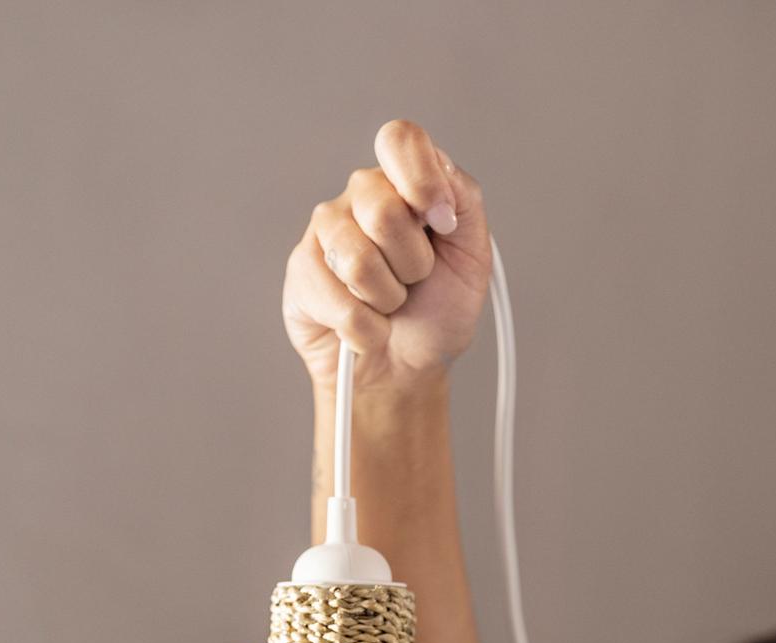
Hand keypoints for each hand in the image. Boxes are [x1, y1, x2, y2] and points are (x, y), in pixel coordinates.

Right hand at [282, 119, 491, 396]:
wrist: (408, 369)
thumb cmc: (438, 312)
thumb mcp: (473, 258)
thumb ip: (464, 202)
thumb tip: (437, 186)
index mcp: (403, 182)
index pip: (400, 140)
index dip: (421, 178)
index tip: (442, 222)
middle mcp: (360, 195)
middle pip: (383, 209)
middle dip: (414, 263)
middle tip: (415, 280)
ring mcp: (326, 231)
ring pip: (359, 261)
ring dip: (389, 300)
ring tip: (390, 304)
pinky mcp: (302, 272)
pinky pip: (340, 303)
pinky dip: (366, 330)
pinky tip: (366, 326)